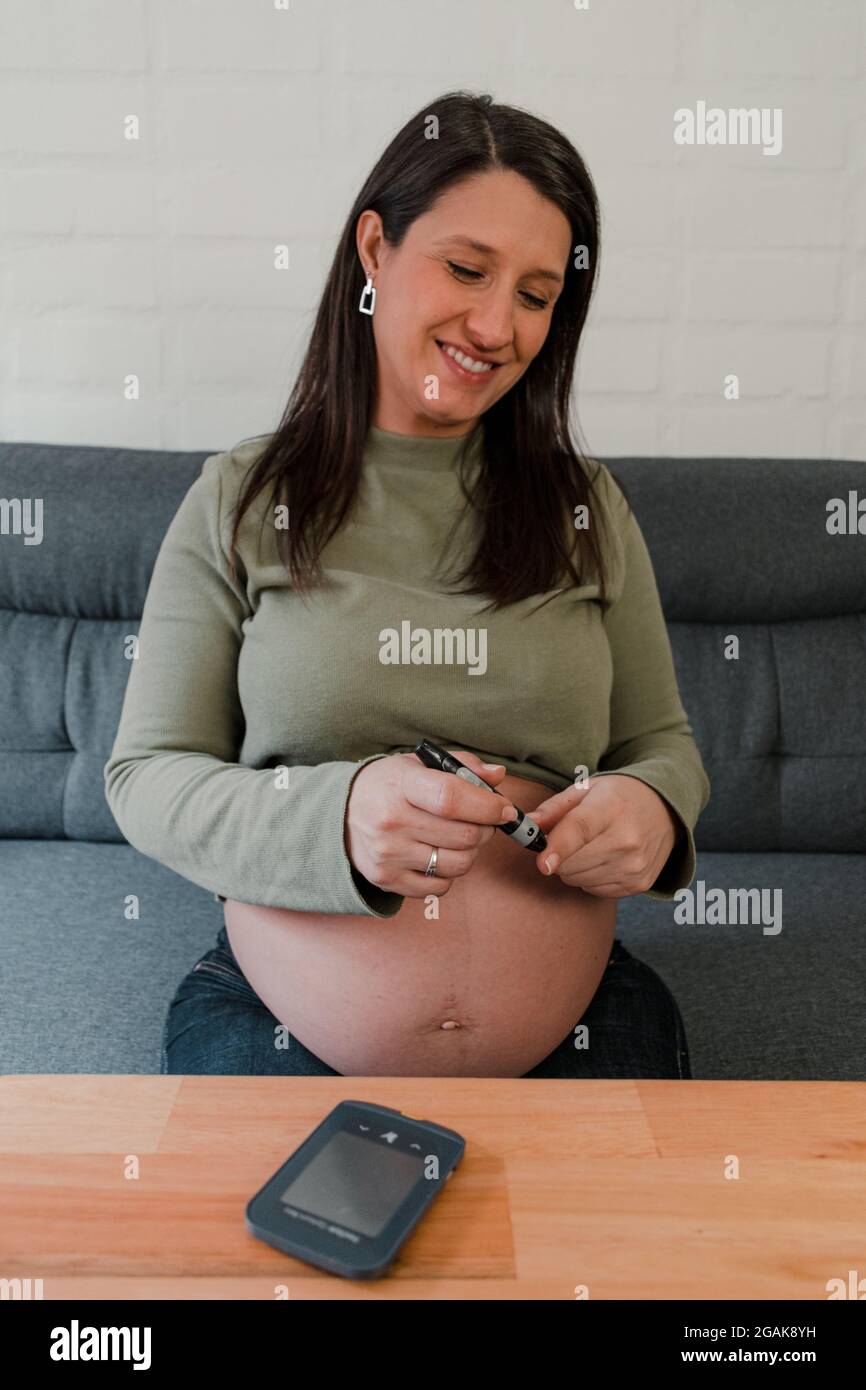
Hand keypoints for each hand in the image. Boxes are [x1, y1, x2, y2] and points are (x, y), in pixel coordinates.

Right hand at [345, 749, 515, 899]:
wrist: (341, 813)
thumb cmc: (389, 785)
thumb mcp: (419, 764)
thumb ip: (462, 765)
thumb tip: (498, 776)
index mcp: (400, 785)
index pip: (451, 798)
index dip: (487, 806)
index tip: (504, 809)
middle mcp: (390, 821)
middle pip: (463, 835)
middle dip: (485, 829)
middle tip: (482, 821)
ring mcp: (388, 854)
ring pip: (458, 863)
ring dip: (471, 852)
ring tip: (460, 838)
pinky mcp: (387, 879)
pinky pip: (441, 886)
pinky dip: (450, 872)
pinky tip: (439, 854)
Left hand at [530, 774, 680, 897]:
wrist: (666, 810)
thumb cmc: (619, 797)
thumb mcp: (586, 790)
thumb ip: (553, 809)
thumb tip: (527, 825)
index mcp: (611, 808)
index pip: (580, 831)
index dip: (558, 849)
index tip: (542, 864)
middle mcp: (627, 839)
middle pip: (573, 863)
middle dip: (559, 856)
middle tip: (569, 839)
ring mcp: (635, 865)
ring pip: (580, 880)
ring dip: (574, 868)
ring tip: (591, 846)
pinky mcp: (639, 884)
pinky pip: (595, 890)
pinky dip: (591, 877)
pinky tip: (604, 858)